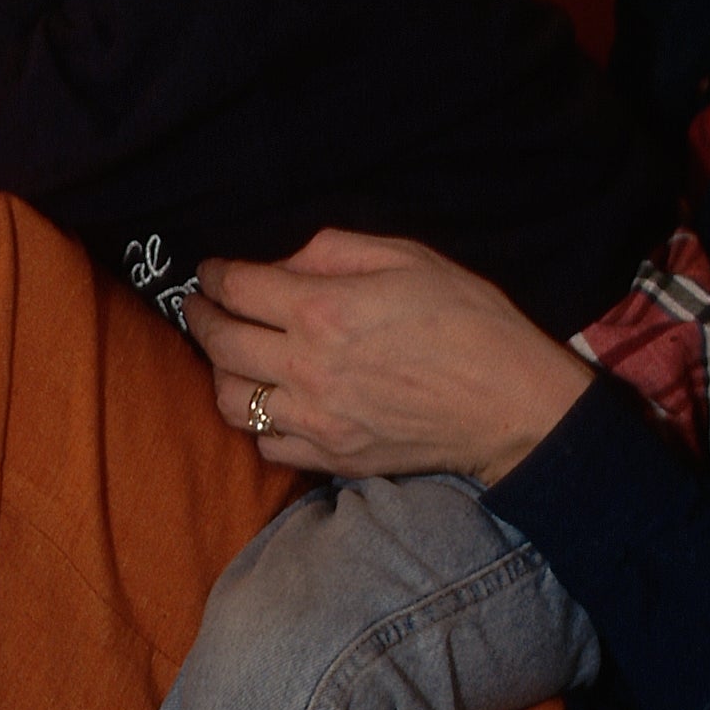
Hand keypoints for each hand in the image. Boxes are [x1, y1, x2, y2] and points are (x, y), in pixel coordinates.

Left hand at [185, 231, 596, 482]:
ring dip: (219, 374)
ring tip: (229, 357)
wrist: (510, 403)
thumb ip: (334, 252)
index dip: (213, 276)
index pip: (237, 289)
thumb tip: (283, 265)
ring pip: (230, 402)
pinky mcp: (332, 457)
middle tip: (199, 307)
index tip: (210, 272)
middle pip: (220, 344)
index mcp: (323, 310)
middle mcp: (307, 367)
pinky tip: (269, 403)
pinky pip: (267, 445)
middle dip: (200, 319)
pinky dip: (257, 423)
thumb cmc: (468, 321)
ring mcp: (317, 419)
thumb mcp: (407, 258)